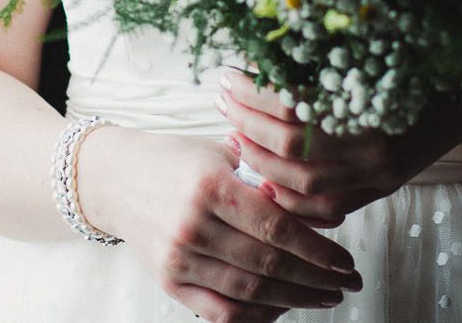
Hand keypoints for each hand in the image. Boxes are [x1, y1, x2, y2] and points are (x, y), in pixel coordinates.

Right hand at [75, 125, 362, 322]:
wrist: (115, 178)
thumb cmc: (177, 161)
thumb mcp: (222, 155)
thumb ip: (269, 182)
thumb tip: (327, 216)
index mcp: (210, 185)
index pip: (277, 227)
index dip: (317, 250)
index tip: (345, 260)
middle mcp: (192, 224)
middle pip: (268, 264)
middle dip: (316, 278)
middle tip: (346, 282)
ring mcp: (178, 257)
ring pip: (249, 291)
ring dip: (295, 299)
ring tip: (324, 296)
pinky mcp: (168, 281)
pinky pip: (220, 311)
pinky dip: (256, 316)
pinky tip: (282, 308)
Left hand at [217, 70, 461, 225]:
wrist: (459, 99)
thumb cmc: (408, 64)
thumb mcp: (364, 54)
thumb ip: (316, 65)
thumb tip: (256, 64)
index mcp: (365, 101)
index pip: (290, 103)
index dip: (253, 93)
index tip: (229, 75)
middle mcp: (370, 145)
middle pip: (289, 147)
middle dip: (247, 124)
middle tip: (222, 101)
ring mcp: (376, 175)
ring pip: (301, 184)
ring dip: (259, 161)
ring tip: (234, 134)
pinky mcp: (379, 191)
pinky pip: (324, 208)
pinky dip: (288, 197)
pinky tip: (263, 178)